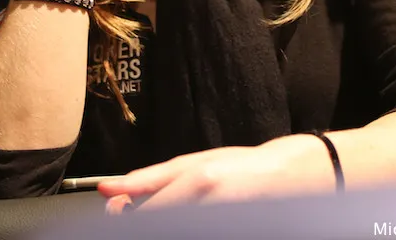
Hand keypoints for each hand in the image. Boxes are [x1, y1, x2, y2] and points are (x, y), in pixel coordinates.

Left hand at [99, 136, 333, 212]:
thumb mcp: (192, 163)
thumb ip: (148, 179)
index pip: (144, 215)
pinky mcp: (223, 231)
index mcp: (198, 184)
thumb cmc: (240, 167)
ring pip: (171, 229)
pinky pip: (190, 231)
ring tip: (171, 210)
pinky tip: (186, 216)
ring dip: (158, 223)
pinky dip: (180, 226)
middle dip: (139, 222)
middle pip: (155, 225)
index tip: (115, 214)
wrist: (286, 179)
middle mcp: (208, 208)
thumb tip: (109, 191)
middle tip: (138, 212)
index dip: (123, 218)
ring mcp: (218, 223)